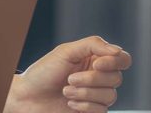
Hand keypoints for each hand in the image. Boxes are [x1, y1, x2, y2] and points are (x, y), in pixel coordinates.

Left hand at [5, 36, 130, 112]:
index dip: (114, 62)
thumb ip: (93, 45)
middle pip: (116, 78)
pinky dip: (85, 106)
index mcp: (95, 59)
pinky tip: (70, 103)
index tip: (96, 64)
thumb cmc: (43, 72)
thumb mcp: (66, 51)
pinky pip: (102, 110)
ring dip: (85, 93)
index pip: (122, 59)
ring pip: (110, 96)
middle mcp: (98, 77)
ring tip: (65, 91)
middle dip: (91, 79)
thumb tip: (117, 50)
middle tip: (69, 79)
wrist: (27, 97)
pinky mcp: (92, 111)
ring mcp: (96, 95)